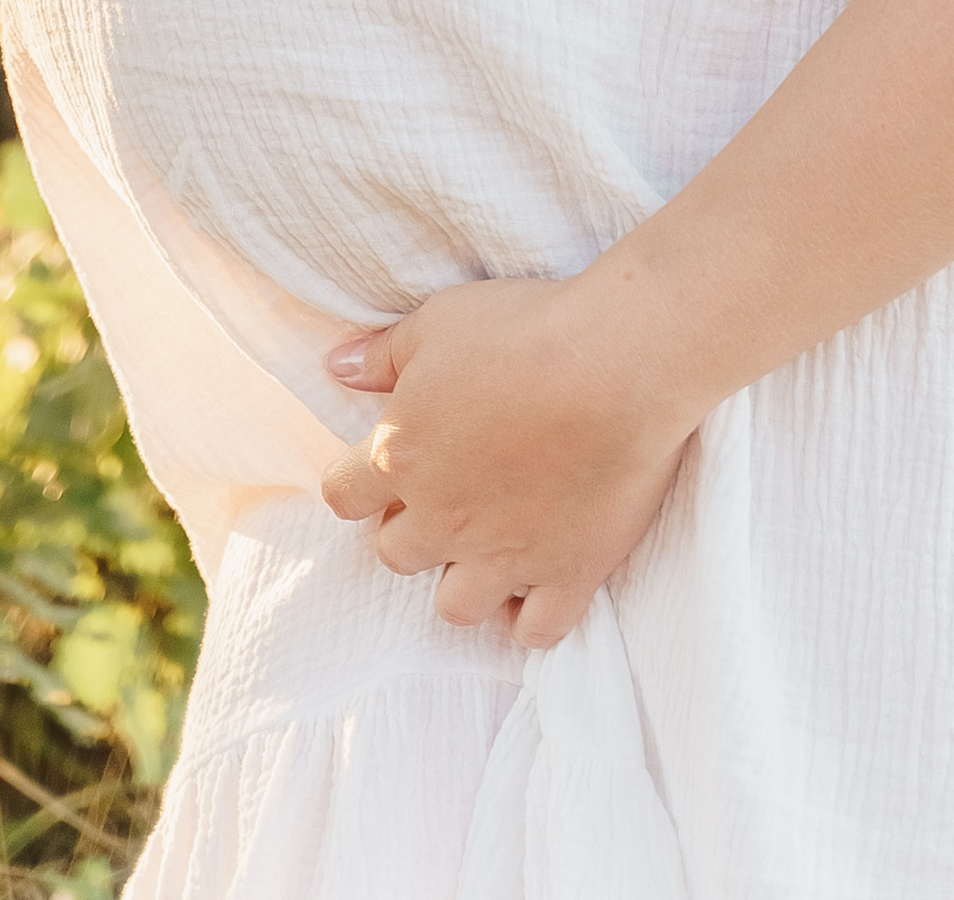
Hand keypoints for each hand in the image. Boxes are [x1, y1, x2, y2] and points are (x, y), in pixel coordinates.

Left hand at [319, 272, 702, 649]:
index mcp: (402, 456)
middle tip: (447, 493)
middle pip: (396, 555)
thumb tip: (337, 367)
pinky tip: (539, 584)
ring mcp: (504, 556)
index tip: (381, 467)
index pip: (344, 495)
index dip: (357, 483)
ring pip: (457, 607)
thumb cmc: (523, 330)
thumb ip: (382, 353)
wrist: (616, 363)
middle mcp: (443, 519)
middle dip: (411, 528)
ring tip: (489, 546)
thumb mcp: (438, 321)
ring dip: (464, 580)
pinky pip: (538, 631)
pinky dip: (533, 616)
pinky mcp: (568, 573)